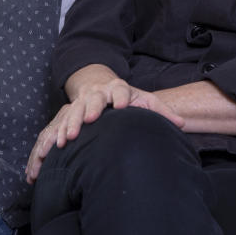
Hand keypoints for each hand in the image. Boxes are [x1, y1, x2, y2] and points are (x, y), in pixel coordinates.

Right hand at [25, 74, 183, 182]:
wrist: (99, 85)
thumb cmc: (125, 98)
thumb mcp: (144, 100)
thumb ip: (161, 111)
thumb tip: (182, 124)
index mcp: (117, 89)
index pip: (119, 90)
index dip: (120, 97)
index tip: (121, 106)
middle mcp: (96, 94)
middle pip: (91, 100)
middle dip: (88, 110)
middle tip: (88, 121)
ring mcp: (80, 103)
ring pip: (71, 113)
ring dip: (67, 126)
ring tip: (65, 140)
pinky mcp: (68, 113)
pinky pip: (58, 124)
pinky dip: (54, 136)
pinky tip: (53, 149)